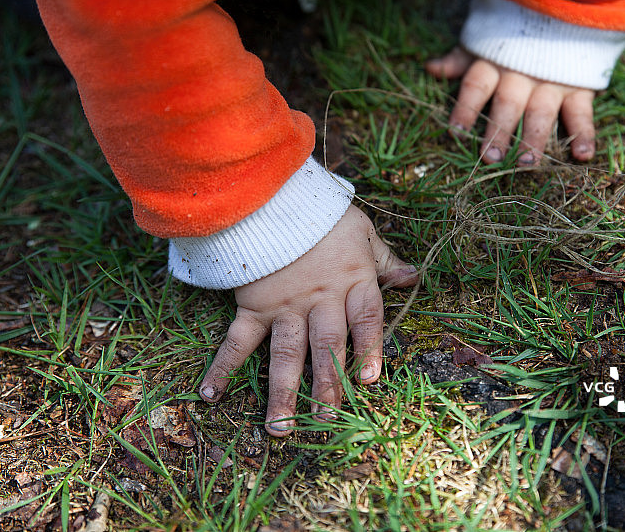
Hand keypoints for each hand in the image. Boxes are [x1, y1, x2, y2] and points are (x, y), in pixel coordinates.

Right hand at [198, 205, 416, 435]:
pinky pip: (237, 340)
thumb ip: (385, 260)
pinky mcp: (253, 306)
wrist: (272, 195)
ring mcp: (284, 307)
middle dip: (327, 386)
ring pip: (285, 355)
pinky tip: (211, 394)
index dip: (369, 349)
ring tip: (281, 428)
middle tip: (326, 421)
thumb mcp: (362, 231)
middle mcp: (320, 301)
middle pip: (327, 348)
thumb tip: (413, 278)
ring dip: (283, 392)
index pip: (366, 321)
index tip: (369, 380)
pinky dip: (222, 366)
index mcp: (352, 282)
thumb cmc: (322, 215)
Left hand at [426, 47, 595, 164]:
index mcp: (494, 64)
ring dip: (535, 139)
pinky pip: (581, 112)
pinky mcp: (578, 87)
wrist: (563, 13)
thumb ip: (460, 60)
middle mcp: (521, 75)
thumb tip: (431, 68)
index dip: (466, 107)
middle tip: (492, 158)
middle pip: (508, 104)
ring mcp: (551, 82)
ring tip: (528, 163)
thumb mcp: (483, 44)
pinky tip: (583, 155)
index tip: (456, 132)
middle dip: (499, 131)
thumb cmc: (512, 41)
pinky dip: (584, 133)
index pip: (476, 86)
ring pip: (542, 112)